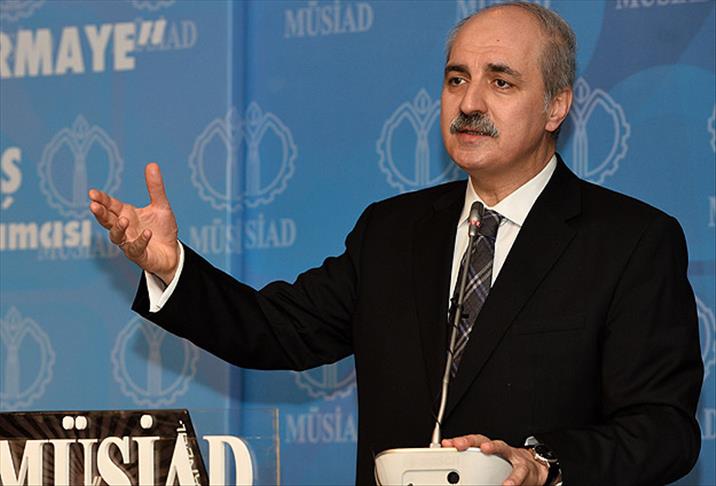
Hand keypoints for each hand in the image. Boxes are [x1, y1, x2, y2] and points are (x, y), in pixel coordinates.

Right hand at [88, 163, 178, 283]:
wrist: (172, 252)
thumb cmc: (162, 229)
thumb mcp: (161, 206)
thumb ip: (155, 188)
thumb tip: (152, 164)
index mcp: (126, 214)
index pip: (110, 205)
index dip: (101, 199)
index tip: (92, 193)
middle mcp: (124, 228)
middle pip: (107, 220)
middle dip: (100, 213)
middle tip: (93, 205)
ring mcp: (129, 242)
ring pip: (116, 237)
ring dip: (118, 228)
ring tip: (124, 220)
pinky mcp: (139, 255)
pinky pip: (135, 249)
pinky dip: (140, 241)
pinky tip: (147, 233)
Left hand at [442, 434, 548, 485]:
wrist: (533, 469)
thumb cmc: (508, 465)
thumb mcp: (491, 462)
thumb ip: (474, 463)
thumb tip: (454, 474)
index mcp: (488, 448)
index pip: (472, 441)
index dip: (459, 441)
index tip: (447, 444)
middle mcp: (499, 449)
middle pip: (483, 439)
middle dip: (470, 440)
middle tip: (459, 444)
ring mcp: (512, 456)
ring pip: (503, 448)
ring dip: (493, 448)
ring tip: (485, 450)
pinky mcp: (523, 468)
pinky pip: (518, 472)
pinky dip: (512, 478)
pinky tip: (506, 484)